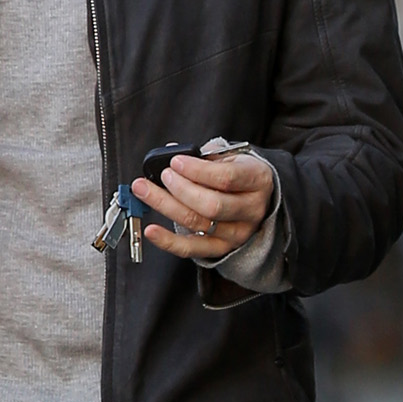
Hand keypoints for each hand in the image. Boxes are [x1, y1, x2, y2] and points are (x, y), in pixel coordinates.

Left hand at [136, 149, 276, 260]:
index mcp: (257, 180)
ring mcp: (238, 232)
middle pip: (212, 205)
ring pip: (198, 223)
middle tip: (164, 176)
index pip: (226, 178)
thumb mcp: (231, 157)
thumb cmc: (239, 173)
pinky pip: (192, 249)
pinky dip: (168, 241)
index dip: (197, 171)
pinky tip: (151, 230)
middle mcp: (252, 209)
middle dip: (181, 189)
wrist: (258, 198)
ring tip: (144, 191)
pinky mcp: (222, 248)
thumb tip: (170, 153)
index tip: (175, 162)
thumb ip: (204, 156)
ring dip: (165, 206)